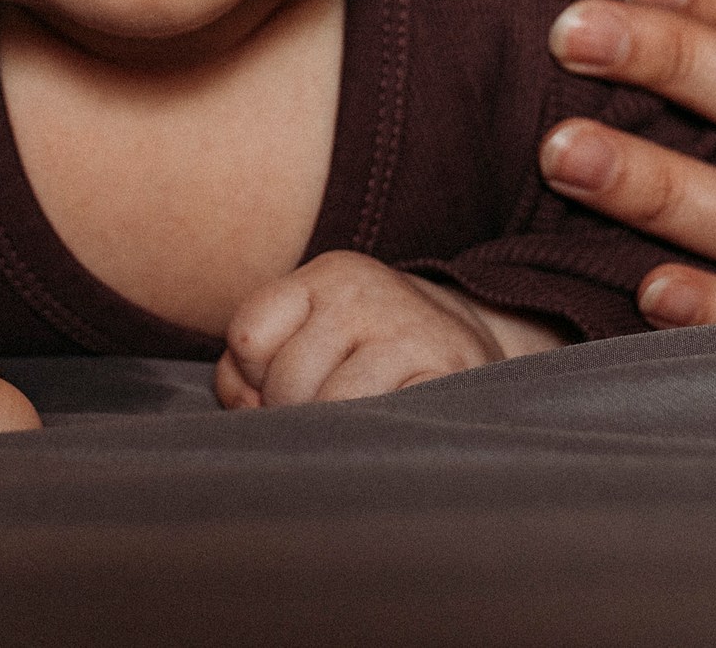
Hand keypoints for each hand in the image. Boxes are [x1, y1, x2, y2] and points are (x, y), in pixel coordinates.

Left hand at [215, 251, 555, 409]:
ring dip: (332, 434)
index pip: (249, 335)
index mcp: (329, 274)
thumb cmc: (367, 352)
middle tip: (324, 412)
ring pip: (328, 408)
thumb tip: (246, 408)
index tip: (278, 383)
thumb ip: (249, 369)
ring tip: (355, 423)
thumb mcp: (308, 334)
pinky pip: (378, 426)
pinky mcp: (446, 377)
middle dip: (292, 413)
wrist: (469, 348)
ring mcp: (411, 334)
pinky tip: (383, 430)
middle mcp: (368, 293)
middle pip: (285, 380)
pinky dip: (370, 441)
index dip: (252, 375)